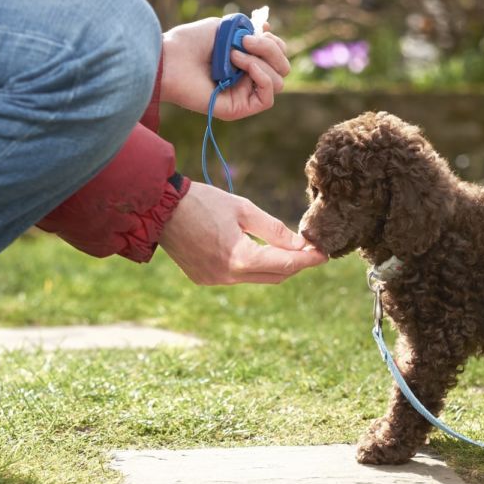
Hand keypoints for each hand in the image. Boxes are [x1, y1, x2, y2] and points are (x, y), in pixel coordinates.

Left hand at [159, 17, 290, 120]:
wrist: (170, 59)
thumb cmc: (190, 42)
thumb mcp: (226, 28)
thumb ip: (250, 30)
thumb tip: (270, 31)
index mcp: (246, 61)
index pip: (277, 56)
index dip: (273, 43)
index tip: (258, 29)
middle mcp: (247, 79)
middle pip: (282, 68)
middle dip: (270, 50)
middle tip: (245, 40)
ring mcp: (243, 95)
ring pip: (278, 81)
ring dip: (261, 61)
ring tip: (234, 54)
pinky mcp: (238, 109)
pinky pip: (267, 98)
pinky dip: (262, 77)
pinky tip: (242, 65)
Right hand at [159, 182, 326, 284]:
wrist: (160, 209)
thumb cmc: (202, 202)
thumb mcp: (243, 209)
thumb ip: (274, 229)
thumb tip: (300, 244)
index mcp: (240, 258)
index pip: (286, 264)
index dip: (307, 259)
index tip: (323, 254)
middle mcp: (228, 276)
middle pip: (274, 277)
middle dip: (294, 265)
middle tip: (309, 251)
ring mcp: (214, 280)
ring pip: (256, 278)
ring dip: (272, 266)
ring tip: (285, 249)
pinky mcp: (203, 279)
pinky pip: (236, 277)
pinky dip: (250, 266)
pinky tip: (253, 250)